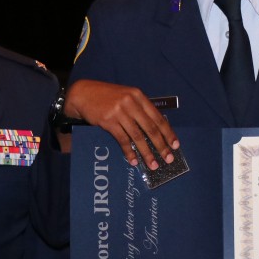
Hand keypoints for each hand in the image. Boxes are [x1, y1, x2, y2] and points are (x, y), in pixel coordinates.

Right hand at [64, 79, 179, 167]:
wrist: (83, 94)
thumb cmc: (107, 96)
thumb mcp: (126, 96)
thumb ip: (139, 109)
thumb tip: (154, 129)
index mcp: (139, 96)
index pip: (158, 117)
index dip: (168, 132)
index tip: (175, 145)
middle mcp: (131, 103)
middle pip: (150, 128)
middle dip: (161, 145)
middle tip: (168, 158)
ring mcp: (119, 112)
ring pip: (138, 136)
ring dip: (147, 153)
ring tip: (153, 164)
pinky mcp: (108, 121)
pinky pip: (122, 140)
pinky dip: (129, 152)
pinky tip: (134, 161)